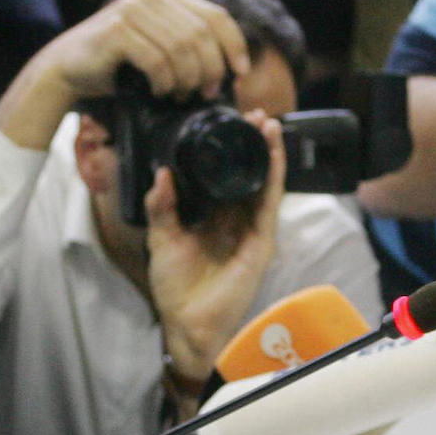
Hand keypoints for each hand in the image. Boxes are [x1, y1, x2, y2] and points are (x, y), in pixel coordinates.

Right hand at [0, 0, 251, 149]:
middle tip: (205, 93)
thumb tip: (235, 69)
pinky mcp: (117, 29)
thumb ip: (189, 46)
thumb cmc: (118, 66)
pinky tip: (159, 91)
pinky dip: (165, 81)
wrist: (66, 70)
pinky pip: (157, 60)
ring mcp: (132, 9)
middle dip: (211, 69)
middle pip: (202, 35)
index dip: (235, 45)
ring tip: (180, 95)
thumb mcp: (160, 48)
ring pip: (182, 48)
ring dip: (187, 79)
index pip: (216, 16)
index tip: (241, 73)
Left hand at [149, 110, 284, 386]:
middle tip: (253, 113)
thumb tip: (163, 173)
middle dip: (253, 143)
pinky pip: (270, 203)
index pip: (224, 175)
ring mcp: (251, 229)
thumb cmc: (176, 286)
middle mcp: (234, 219)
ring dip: (268, 153)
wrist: (188, 321)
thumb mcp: (161, 237)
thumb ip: (162, 205)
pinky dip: (274, 176)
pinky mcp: (261, 240)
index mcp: (212, 216)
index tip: (228, 122)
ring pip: (264, 183)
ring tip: (268, 124)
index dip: (228, 149)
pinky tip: (273, 154)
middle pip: (248, 173)